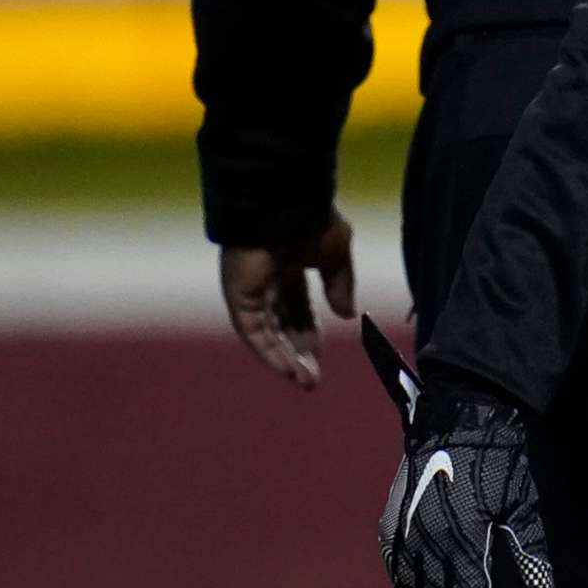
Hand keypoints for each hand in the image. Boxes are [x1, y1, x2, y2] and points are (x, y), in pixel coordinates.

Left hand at [220, 212, 355, 388]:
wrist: (285, 206)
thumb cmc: (313, 222)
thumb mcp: (337, 255)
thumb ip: (341, 285)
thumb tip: (348, 315)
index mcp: (290, 265)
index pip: (298, 307)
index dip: (309, 331)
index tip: (320, 354)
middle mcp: (267, 280)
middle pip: (282, 325)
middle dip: (297, 352)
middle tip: (311, 379)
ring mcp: (251, 289)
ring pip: (267, 333)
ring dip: (284, 359)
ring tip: (304, 381)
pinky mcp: (240, 297)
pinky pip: (253, 331)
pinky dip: (269, 352)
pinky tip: (287, 369)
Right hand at [366, 321, 554, 587]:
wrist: (460, 415)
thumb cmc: (499, 460)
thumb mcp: (523, 505)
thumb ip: (530, 551)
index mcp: (464, 538)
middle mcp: (430, 538)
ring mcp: (407, 526)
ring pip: (413, 580)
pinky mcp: (394, 512)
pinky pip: (393, 558)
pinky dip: (401, 580)